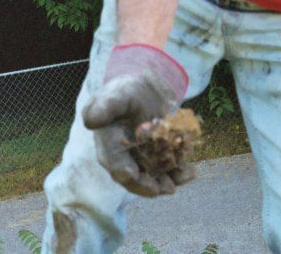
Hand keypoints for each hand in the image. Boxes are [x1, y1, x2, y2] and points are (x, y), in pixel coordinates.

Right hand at [82, 44, 190, 196]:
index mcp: (109, 147)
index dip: (123, 171)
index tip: (133, 174)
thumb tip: (90, 121)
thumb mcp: (115, 96)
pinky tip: (191, 171)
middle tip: (167, 188)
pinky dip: (180, 172)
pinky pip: (170, 169)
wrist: (145, 91)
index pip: (115, 164)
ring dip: (170, 181)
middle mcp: (126, 159)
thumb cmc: (125, 93)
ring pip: (156, 177)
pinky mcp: (161, 158)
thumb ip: (105, 108)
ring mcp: (145, 161)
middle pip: (137, 178)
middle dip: (151, 185)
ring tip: (186, 176)